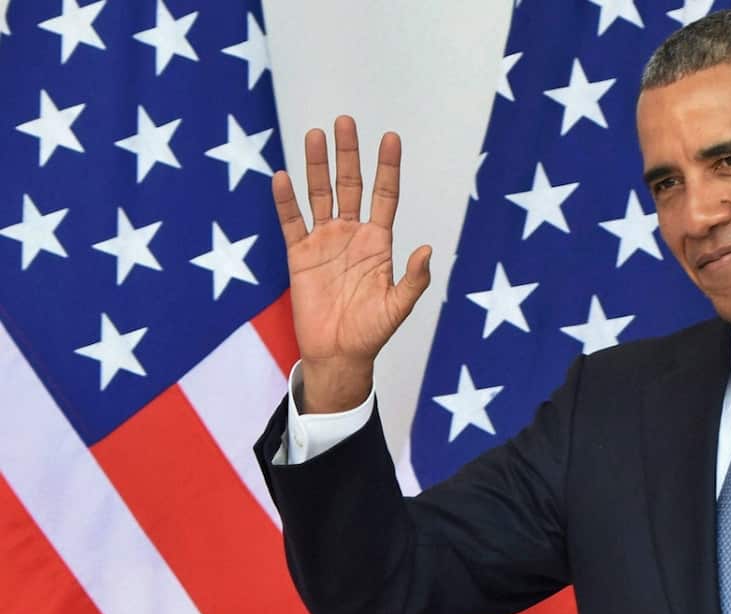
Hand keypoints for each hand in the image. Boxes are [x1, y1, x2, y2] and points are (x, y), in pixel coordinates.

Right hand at [272, 115, 431, 412]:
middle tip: (345, 121)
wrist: (339, 354)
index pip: (385, 195)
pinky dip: (286, 201)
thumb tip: (427, 250)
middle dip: (349, 154)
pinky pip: (291, 222)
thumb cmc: (372, 332)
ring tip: (315, 135)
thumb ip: (414, 280)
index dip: (387, 167)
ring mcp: (324, 241)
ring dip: (317, 166)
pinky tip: (282, 176)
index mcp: (378, 242)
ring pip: (320, 195)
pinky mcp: (299, 255)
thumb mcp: (398, 307)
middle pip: (350, 185)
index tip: (390, 138)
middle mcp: (351, 234)